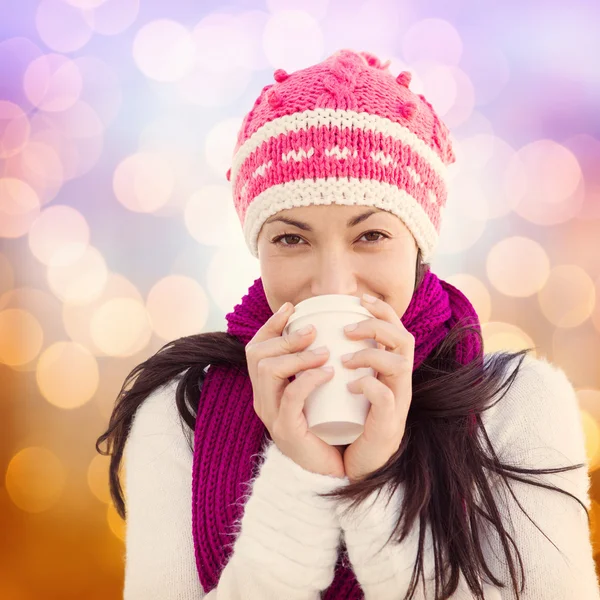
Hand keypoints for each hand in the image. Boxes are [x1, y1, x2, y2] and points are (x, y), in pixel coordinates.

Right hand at [245, 302, 345, 478]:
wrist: (333, 466)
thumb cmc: (328, 423)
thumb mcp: (316, 389)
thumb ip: (313, 365)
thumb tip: (324, 329)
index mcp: (266, 387)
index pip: (256, 348)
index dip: (271, 325)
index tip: (292, 308)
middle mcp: (262, 399)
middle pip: (257, 354)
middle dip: (285, 336)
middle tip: (314, 331)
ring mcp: (271, 415)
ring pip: (269, 370)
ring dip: (298, 355)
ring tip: (325, 352)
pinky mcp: (287, 431)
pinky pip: (291, 396)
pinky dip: (308, 379)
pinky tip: (328, 372)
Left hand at [339, 294, 414, 482]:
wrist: (357, 463)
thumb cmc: (349, 420)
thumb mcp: (348, 384)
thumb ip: (342, 361)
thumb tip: (318, 332)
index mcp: (390, 370)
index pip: (397, 330)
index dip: (383, 310)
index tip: (359, 298)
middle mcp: (399, 384)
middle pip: (404, 340)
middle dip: (377, 326)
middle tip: (347, 329)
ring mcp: (398, 404)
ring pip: (400, 366)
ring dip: (370, 355)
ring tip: (344, 358)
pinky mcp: (388, 426)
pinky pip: (385, 398)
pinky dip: (368, 386)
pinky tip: (350, 385)